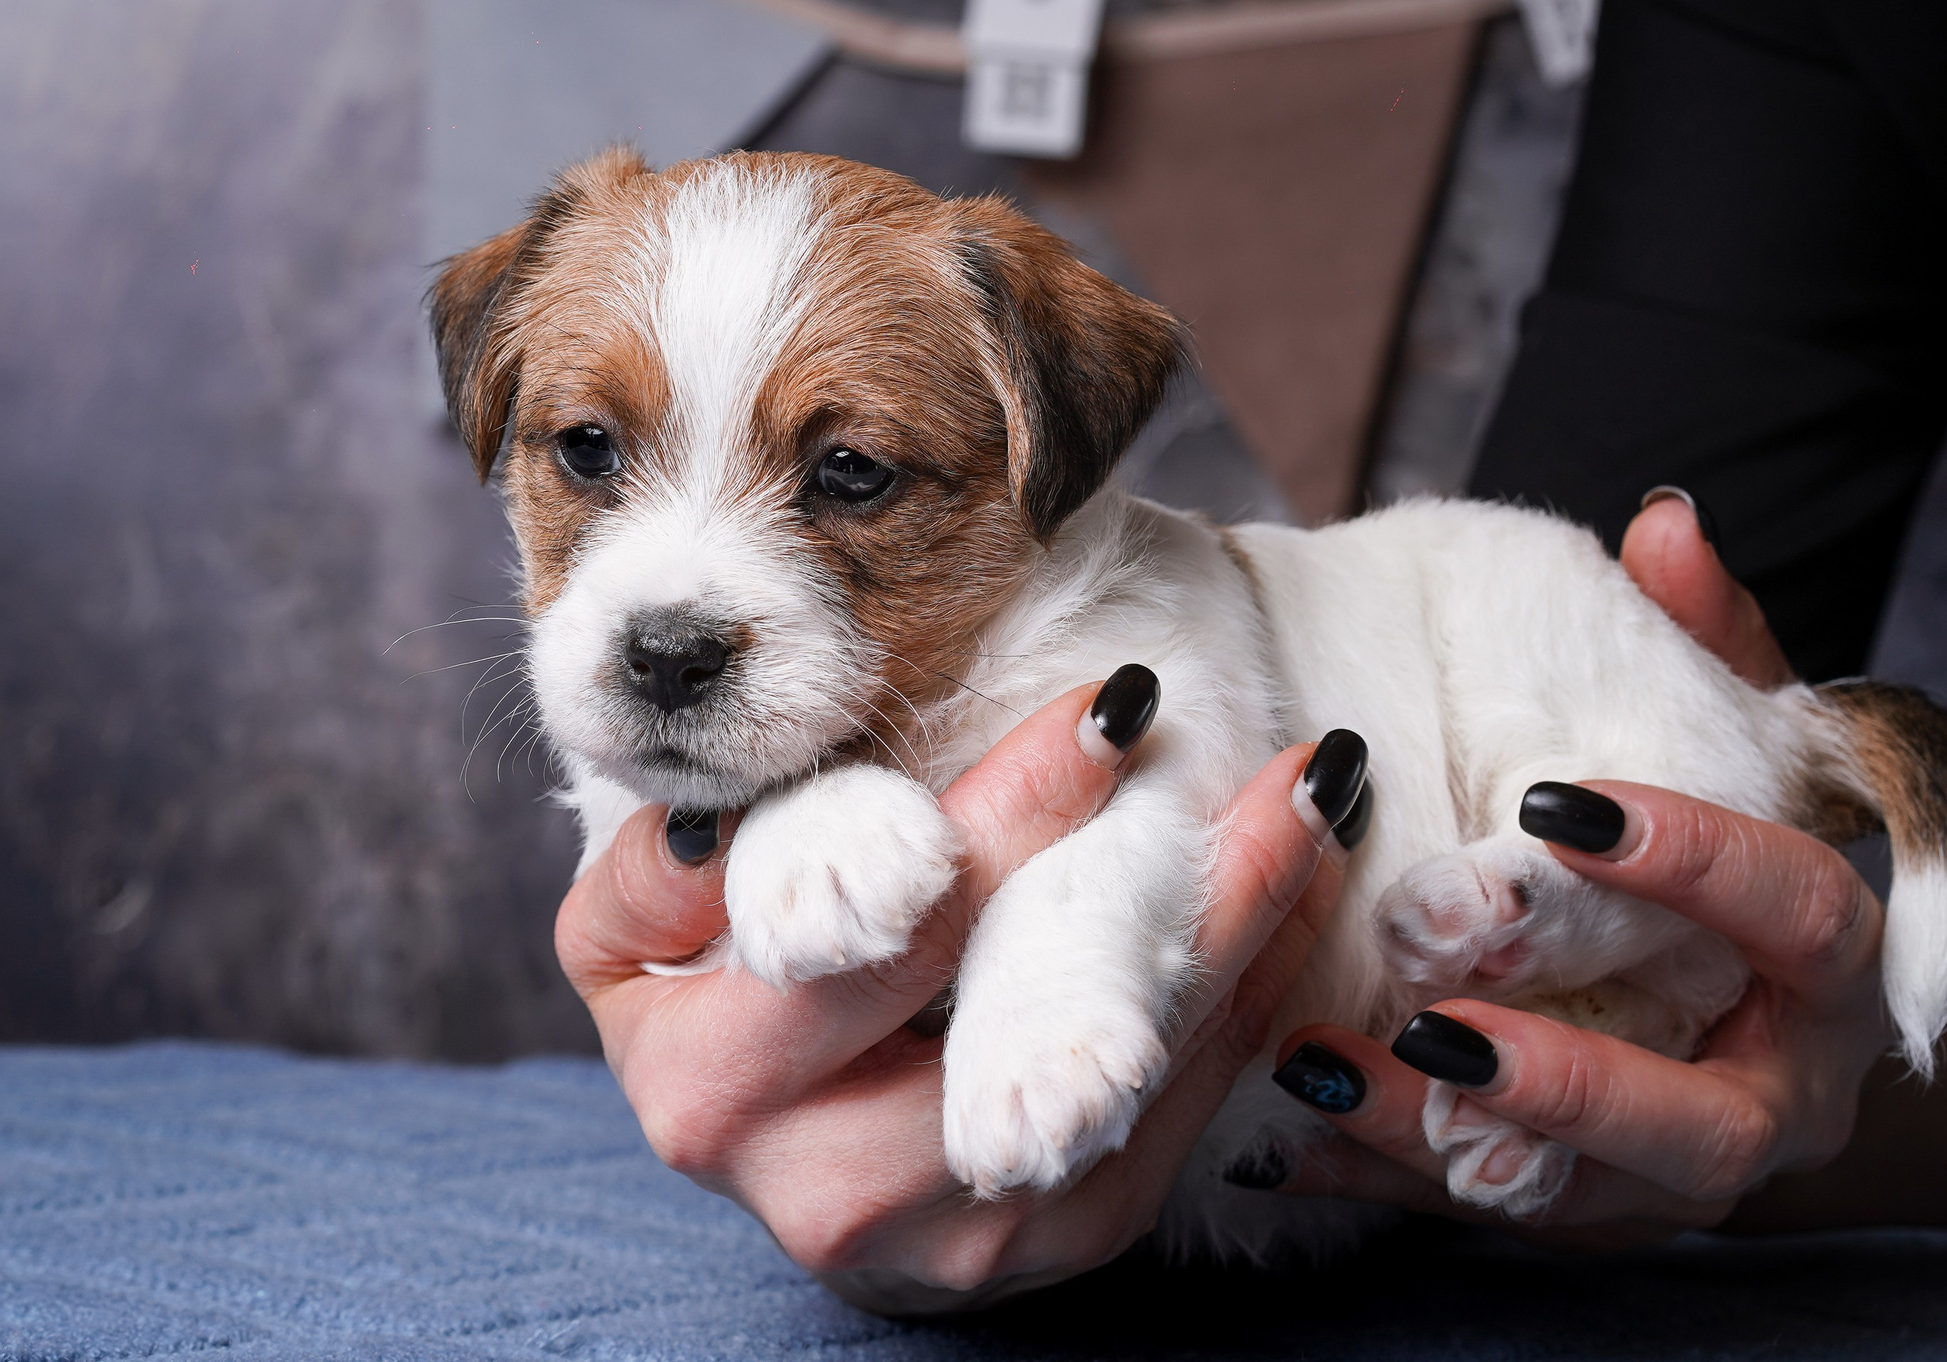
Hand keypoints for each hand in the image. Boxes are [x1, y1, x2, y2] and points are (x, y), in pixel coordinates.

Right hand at [557, 680, 1359, 1311]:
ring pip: (1128, 1066)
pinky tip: (1291, 888)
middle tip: (1265, 753)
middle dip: (1152, 865)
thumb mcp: (632, 932)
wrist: (776, 1144)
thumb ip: (660, 870)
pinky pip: (1178, 1108)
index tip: (1114, 710)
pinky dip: (1241, 989)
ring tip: (1314, 801)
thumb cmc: (709, 990)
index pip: (885, 928)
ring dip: (1236, 924)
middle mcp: (833, 1187)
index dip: (1009, 815)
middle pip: (1026, 1010)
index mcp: (716, 1088)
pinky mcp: (1059, 1237)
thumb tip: (727, 826)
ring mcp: (962, 1232)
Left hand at [1260, 490, 1890, 1244]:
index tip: (1557, 809)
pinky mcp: (1602, 1215)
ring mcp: (1690, 1176)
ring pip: (1585, 1193)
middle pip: (1703, 1119)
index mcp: (1830, 960)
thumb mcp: (1748, 747)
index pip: (1790, 908)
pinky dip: (1386, 1176)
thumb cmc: (1744, 859)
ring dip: (1444, 1140)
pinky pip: (1492, 1216)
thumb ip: (1710, 644)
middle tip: (1439, 1016)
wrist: (1778, 1029)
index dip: (1689, 862)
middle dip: (1567, 1074)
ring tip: (1323, 1071)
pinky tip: (1285, 1134)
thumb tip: (1663, 524)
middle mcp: (1782, 1087)